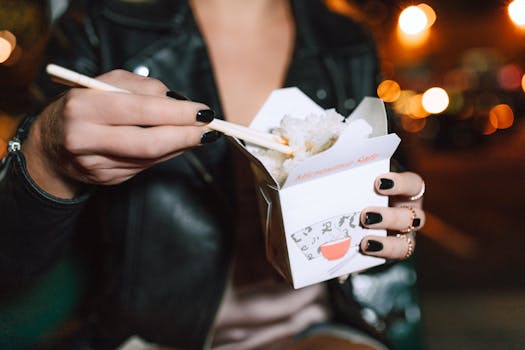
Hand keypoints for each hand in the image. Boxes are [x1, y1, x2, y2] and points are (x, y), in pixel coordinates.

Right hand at [22, 70, 217, 198]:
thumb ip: (142, 87)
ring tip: (197, 134)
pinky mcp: (105, 179)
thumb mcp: (105, 84)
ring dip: (179, 146)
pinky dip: (164, 154)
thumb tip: (179, 102)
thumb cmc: (84, 106)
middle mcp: (84, 138)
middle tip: (209, 129)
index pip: (140, 110)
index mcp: (83, 107)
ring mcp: (94, 165)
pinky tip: (174, 144)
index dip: (177, 113)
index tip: (203, 111)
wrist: (50, 145)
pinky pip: (145, 167)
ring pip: (150, 158)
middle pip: (148, 142)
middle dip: (185, 136)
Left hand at [359, 171, 425, 259]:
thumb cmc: (361, 189)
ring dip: (388, 243)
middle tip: (365, 215)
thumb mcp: (359, 181)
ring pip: (408, 243)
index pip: (413, 185)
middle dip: (390, 217)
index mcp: (405, 191)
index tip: (379, 183)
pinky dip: (379, 254)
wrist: (359, 216)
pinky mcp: (394, 251)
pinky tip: (363, 250)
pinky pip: (393, 258)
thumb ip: (351, 180)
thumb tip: (322, 173)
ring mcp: (404, 235)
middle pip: (413, 217)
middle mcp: (410, 213)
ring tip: (365, 241)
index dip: (400, 184)